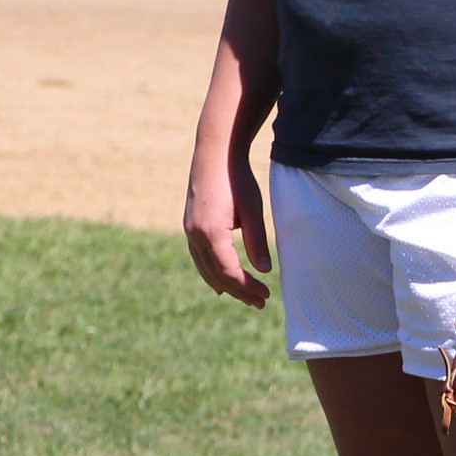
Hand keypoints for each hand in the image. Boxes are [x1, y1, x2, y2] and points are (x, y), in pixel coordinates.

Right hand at [184, 153, 270, 306]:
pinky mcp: (190, 226)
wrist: (214, 153)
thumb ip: (257, 241)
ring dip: (225, 285)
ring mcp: (189, 232)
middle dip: (239, 291)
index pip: (229, 272)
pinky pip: (199, 258)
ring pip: (205, 269)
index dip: (248, 287)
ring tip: (245, 296)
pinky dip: (211, 273)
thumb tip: (264, 270)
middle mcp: (196, 236)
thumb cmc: (237, 178)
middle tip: (261, 302)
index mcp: (212, 233)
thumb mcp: (253, 209)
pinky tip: (221, 282)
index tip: (266, 293)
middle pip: (217, 275)